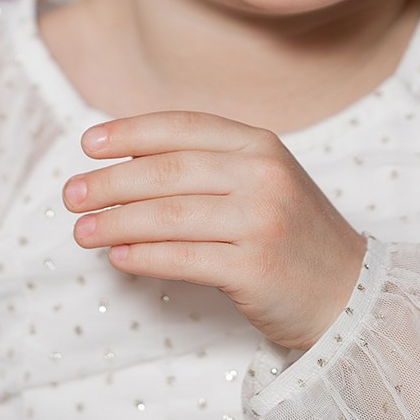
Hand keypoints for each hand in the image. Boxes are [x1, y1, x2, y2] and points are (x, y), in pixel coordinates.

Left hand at [62, 111, 365, 352]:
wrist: (349, 292)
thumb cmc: (290, 233)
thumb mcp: (262, 180)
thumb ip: (207, 163)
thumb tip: (124, 160)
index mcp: (260, 144)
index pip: (183, 127)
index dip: (130, 132)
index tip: (88, 145)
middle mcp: (262, 176)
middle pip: (167, 172)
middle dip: (109, 183)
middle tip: (71, 194)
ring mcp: (261, 222)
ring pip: (168, 217)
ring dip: (115, 223)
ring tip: (81, 230)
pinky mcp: (255, 269)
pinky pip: (183, 259)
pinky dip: (143, 257)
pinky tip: (117, 257)